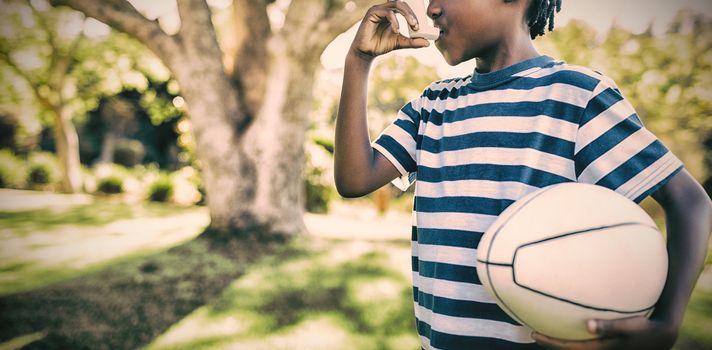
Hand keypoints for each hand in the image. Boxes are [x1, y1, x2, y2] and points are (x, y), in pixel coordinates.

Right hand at [349, 0, 429, 59]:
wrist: (366, 53)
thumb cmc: (381, 45)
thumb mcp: (400, 43)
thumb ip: (412, 42)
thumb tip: (427, 43)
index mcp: (392, 13)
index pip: (405, 6)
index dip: (414, 12)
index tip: (421, 24)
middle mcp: (385, 8)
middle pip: (402, 3)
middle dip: (412, 13)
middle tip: (417, 25)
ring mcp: (378, 9)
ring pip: (396, 4)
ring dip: (406, 14)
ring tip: (412, 26)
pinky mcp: (372, 13)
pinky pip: (387, 12)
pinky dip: (394, 20)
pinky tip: (396, 30)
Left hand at [531, 316, 677, 349]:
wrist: (661, 336)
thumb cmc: (645, 328)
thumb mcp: (630, 327)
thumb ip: (609, 327)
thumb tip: (587, 325)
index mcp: (600, 349)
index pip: (569, 348)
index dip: (550, 343)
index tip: (533, 334)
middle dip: (550, 343)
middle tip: (531, 333)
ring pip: (575, 348)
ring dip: (559, 342)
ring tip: (543, 330)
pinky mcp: (606, 347)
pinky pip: (583, 344)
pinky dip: (571, 339)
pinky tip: (566, 327)